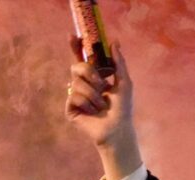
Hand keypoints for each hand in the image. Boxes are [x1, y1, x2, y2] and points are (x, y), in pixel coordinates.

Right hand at [66, 38, 141, 179]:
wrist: (118, 128)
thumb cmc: (123, 108)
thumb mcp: (124, 82)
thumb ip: (119, 62)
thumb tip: (114, 42)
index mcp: (94, 78)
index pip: (82, 59)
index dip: (76, 47)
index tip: (73, 36)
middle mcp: (82, 85)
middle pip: (77, 67)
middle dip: (90, 73)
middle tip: (102, 84)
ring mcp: (74, 96)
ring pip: (76, 82)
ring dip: (93, 94)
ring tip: (101, 105)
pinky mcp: (70, 108)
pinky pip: (73, 96)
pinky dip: (87, 103)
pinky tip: (93, 112)